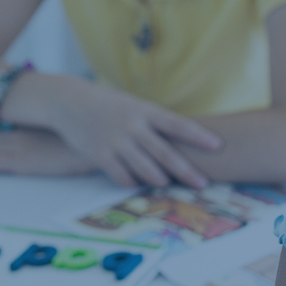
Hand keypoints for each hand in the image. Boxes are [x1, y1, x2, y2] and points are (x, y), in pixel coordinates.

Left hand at [0, 128, 94, 175]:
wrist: (104, 136)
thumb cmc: (90, 131)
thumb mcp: (69, 125)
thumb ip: (56, 125)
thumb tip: (53, 127)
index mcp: (33, 123)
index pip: (0, 126)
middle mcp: (24, 132)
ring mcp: (25, 147)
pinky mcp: (30, 162)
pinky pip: (0, 163)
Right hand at [18, 74, 220, 188]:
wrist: (69, 101)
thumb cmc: (107, 104)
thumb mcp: (133, 105)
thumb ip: (154, 121)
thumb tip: (182, 139)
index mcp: (144, 110)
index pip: (176, 123)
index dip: (198, 135)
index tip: (217, 145)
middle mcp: (133, 126)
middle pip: (165, 152)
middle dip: (186, 170)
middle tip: (203, 183)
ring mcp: (116, 141)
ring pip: (145, 167)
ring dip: (160, 179)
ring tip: (168, 184)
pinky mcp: (100, 154)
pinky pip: (121, 176)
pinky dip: (132, 182)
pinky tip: (137, 184)